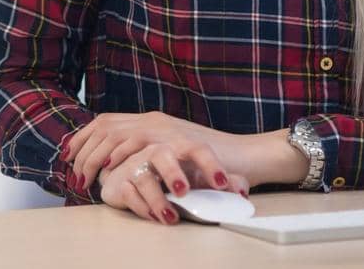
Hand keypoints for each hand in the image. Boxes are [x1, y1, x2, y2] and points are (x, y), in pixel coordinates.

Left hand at [66, 112, 307, 191]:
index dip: (84, 137)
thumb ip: (149, 156)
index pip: (107, 123)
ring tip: (91, 179)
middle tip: (76, 176)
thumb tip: (120, 170)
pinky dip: (127, 160)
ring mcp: (168, 129)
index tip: (68, 154)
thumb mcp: (171, 156)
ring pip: (122, 137)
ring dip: (102, 159)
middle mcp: (155, 120)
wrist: (247, 156)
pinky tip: (116, 173)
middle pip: (108, 128)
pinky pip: (147, 148)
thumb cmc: (211, 163)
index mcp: (150, 121)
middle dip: (86, 151)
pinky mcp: (181, 142)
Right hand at [96, 144, 248, 224]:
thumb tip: (242, 192)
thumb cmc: (174, 173)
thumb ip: (225, 182)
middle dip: (172, 173)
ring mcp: (136, 164)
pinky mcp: (120, 180)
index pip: (198, 150)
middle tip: (183, 191)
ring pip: (143, 176)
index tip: (223, 184)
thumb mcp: (202, 176)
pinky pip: (128, 191)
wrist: (136, 170)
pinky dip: (142, 206)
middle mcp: (156, 151)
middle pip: (162, 153)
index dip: (211, 165)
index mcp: (180, 146)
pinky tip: (154, 216)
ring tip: (171, 217)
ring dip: (157, 198)